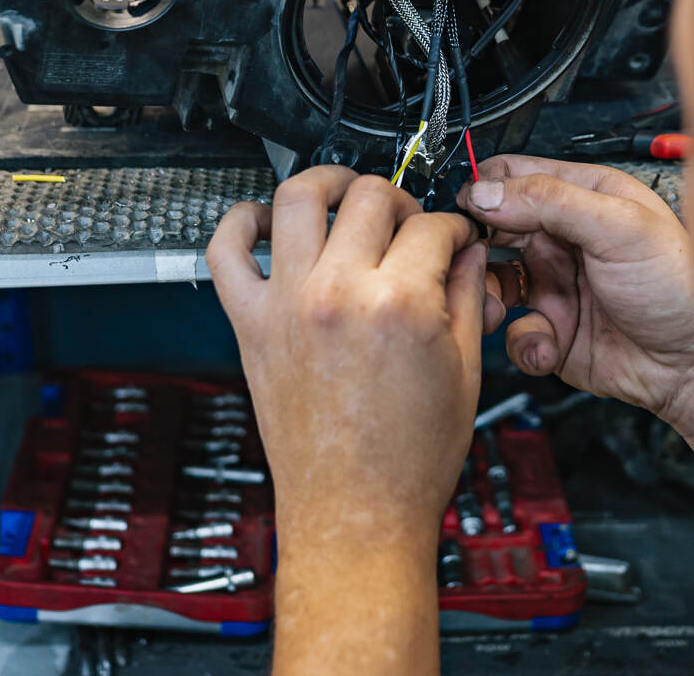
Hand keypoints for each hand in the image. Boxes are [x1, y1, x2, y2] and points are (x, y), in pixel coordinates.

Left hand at [206, 167, 487, 548]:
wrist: (357, 510)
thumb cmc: (407, 459)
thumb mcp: (465, 370)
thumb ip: (468, 298)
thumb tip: (468, 255)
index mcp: (400, 304)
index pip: (432, 227)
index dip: (453, 230)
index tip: (454, 241)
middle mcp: (339, 293)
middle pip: (371, 197)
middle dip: (402, 202)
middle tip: (409, 226)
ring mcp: (289, 304)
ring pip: (298, 196)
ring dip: (329, 182)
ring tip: (344, 193)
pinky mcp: (251, 324)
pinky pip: (225, 251)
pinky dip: (240, 221)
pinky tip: (266, 219)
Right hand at [459, 156, 693, 428]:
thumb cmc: (681, 287)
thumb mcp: (619, 228)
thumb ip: (551, 202)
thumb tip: (490, 190)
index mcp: (585, 197)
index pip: (518, 175)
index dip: (486, 186)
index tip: (465, 205)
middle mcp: (565, 238)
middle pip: (496, 228)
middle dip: (479, 244)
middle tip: (473, 258)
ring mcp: (556, 284)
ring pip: (495, 281)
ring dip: (489, 296)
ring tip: (499, 308)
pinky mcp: (554, 330)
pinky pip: (516, 332)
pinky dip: (524, 342)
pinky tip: (548, 345)